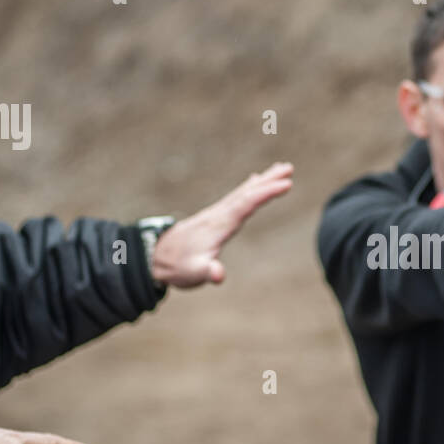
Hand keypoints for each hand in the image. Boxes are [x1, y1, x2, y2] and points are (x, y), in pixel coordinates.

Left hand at [151, 162, 293, 287]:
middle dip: (268, 181)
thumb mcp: (193, 273)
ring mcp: (216, 214)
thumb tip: (219, 275)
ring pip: (243, 192)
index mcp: (219, 225)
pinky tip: (255, 182)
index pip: (246, 205)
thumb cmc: (178, 267)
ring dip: (262, 181)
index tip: (286, 184)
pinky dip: (250, 188)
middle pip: (247, 193)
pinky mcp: (215, 217)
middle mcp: (219, 215)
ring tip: (280, 169)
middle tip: (289, 168)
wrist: (155, 256)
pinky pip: (237, 197)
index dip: (266, 194)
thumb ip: (207, 272)